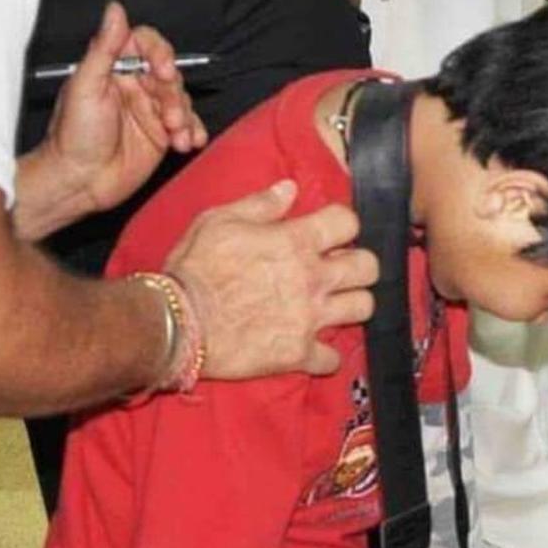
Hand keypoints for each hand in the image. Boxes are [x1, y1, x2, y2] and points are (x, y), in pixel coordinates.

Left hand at [44, 0, 206, 214]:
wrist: (78, 182)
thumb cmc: (72, 137)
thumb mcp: (85, 86)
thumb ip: (103, 48)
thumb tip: (115, 10)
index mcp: (113, 69)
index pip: (145, 44)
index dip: (160, 52)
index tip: (164, 70)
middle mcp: (134, 87)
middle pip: (170, 73)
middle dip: (174, 93)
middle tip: (168, 114)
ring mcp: (149, 111)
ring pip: (182, 99)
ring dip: (185, 115)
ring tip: (176, 134)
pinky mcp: (160, 136)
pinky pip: (187, 126)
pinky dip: (193, 131)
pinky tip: (189, 141)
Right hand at [165, 181, 377, 378]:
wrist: (178, 323)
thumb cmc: (195, 267)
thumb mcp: (218, 221)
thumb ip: (259, 204)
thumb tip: (290, 189)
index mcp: (296, 241)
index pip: (348, 222)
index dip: (342, 224)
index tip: (329, 232)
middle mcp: (313, 278)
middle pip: (368, 267)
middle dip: (359, 264)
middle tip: (339, 269)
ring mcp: (310, 318)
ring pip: (363, 308)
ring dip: (352, 304)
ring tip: (333, 305)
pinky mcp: (299, 354)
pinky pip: (332, 358)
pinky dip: (324, 354)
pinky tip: (312, 348)